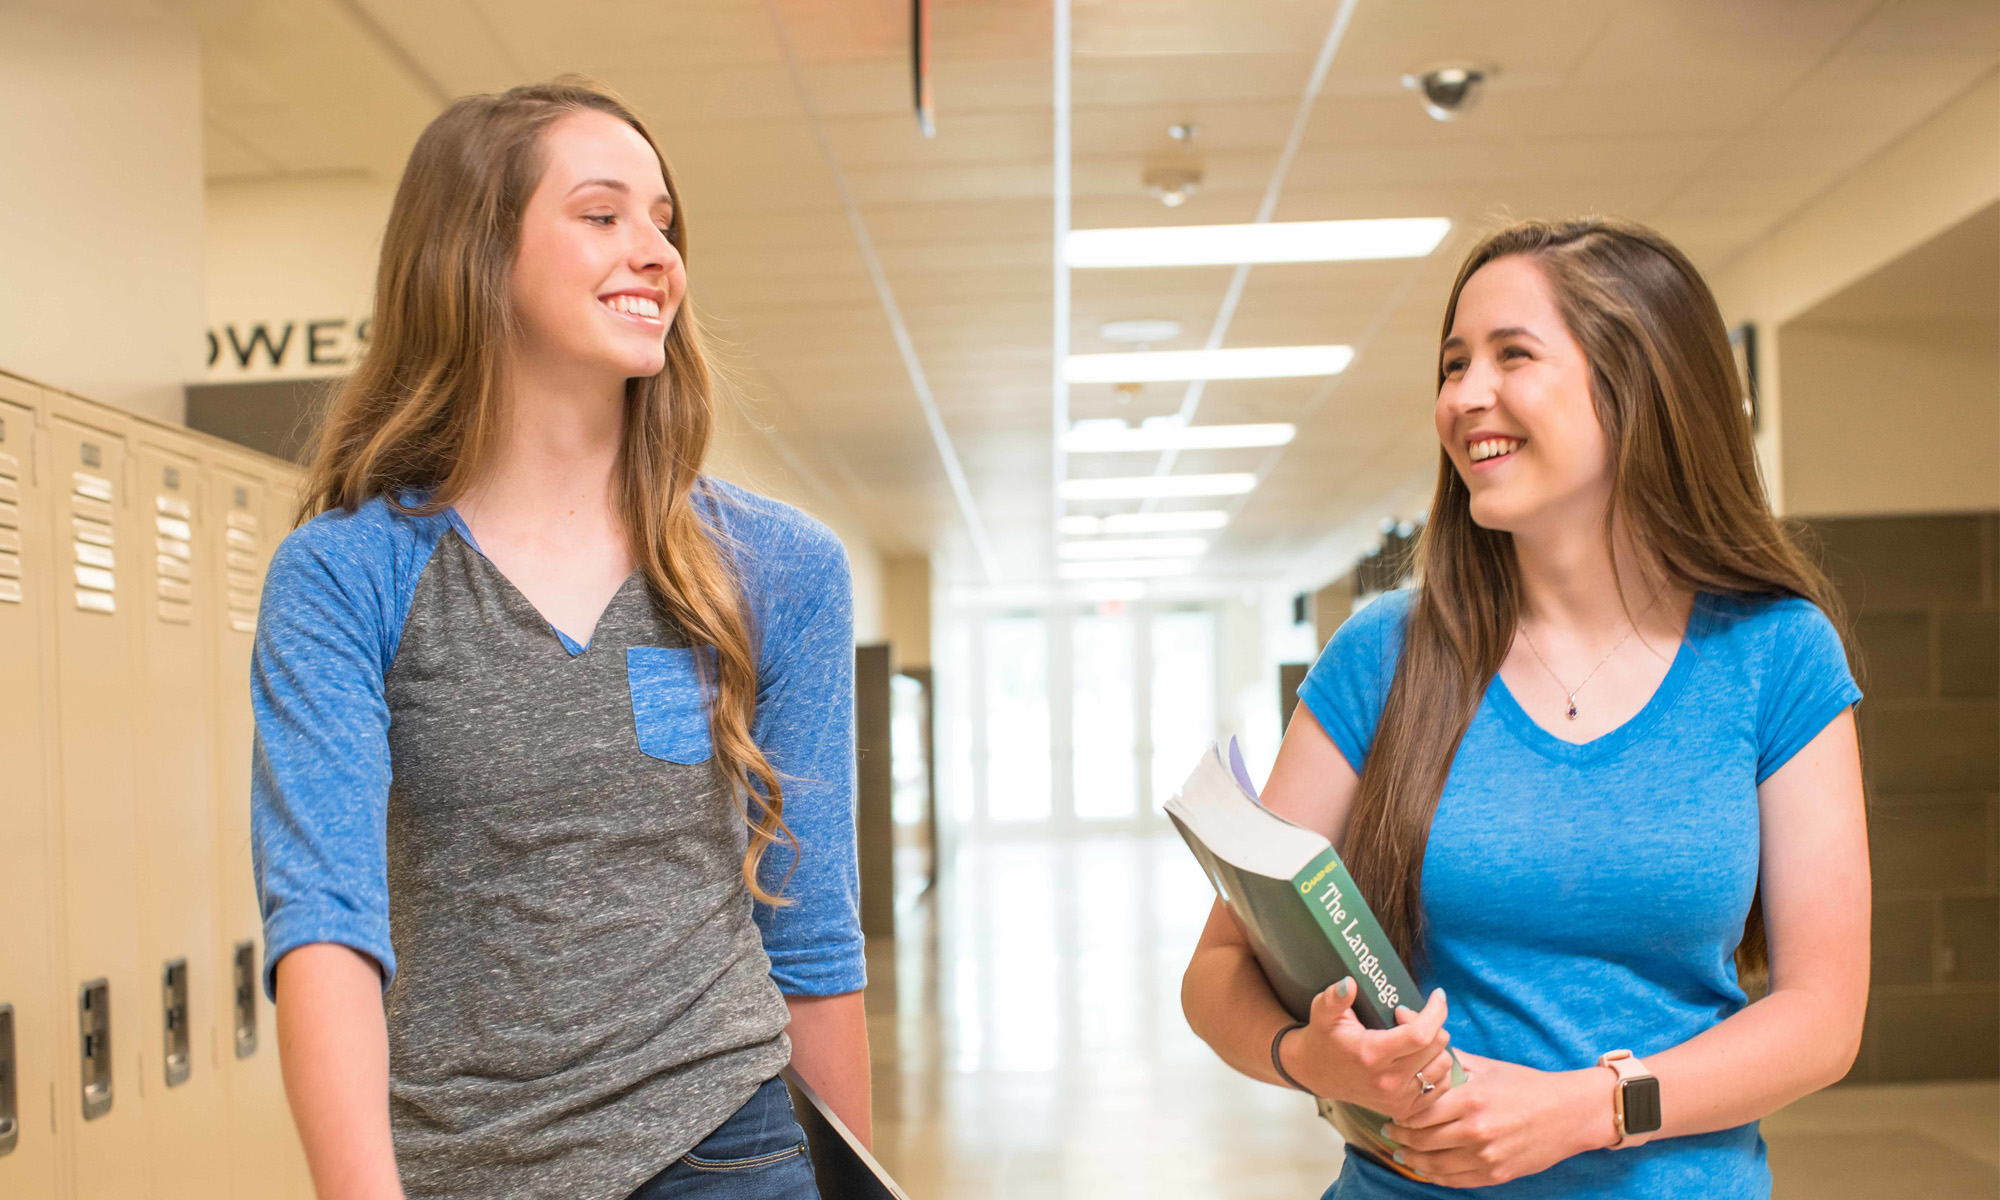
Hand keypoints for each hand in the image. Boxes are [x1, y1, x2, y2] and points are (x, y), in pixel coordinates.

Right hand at [1281, 979, 1457, 1122]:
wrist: (1317, 1074)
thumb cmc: (1324, 1039)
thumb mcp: (1323, 1013)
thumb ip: (1334, 998)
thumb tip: (1348, 984)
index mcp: (1371, 1055)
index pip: (1420, 1034)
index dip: (1436, 1012)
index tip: (1437, 995)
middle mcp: (1388, 1082)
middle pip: (1436, 1046)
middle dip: (1430, 1023)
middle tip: (1406, 1016)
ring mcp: (1398, 1099)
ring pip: (1444, 1064)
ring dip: (1435, 1046)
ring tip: (1412, 1038)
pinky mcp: (1405, 1109)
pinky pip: (1441, 1085)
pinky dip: (1436, 1067)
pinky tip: (1419, 1057)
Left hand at [1384, 1053, 1616, 1186]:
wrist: (1570, 1113)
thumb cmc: (1525, 1085)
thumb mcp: (1486, 1065)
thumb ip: (1443, 1051)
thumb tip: (1401, 1014)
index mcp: (1472, 1099)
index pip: (1419, 1110)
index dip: (1401, 1111)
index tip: (1394, 1106)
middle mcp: (1477, 1130)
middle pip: (1421, 1139)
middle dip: (1400, 1136)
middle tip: (1390, 1129)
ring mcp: (1486, 1157)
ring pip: (1433, 1164)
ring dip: (1411, 1158)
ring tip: (1401, 1150)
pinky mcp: (1495, 1175)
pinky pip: (1453, 1181)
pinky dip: (1433, 1175)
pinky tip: (1424, 1166)